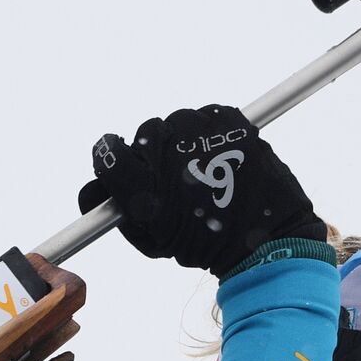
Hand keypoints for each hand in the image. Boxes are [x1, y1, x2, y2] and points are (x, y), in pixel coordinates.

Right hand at [79, 104, 325, 275]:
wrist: (266, 238)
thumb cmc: (206, 244)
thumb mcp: (154, 240)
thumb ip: (119, 214)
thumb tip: (95, 191)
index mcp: (145, 187)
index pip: (107, 154)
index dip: (110, 159)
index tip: (119, 164)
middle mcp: (168, 153)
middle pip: (144, 136)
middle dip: (154, 154)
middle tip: (174, 177)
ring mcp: (200, 131)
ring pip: (177, 124)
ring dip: (183, 142)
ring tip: (204, 170)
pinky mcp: (228, 119)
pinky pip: (206, 117)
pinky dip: (210, 134)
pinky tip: (221, 159)